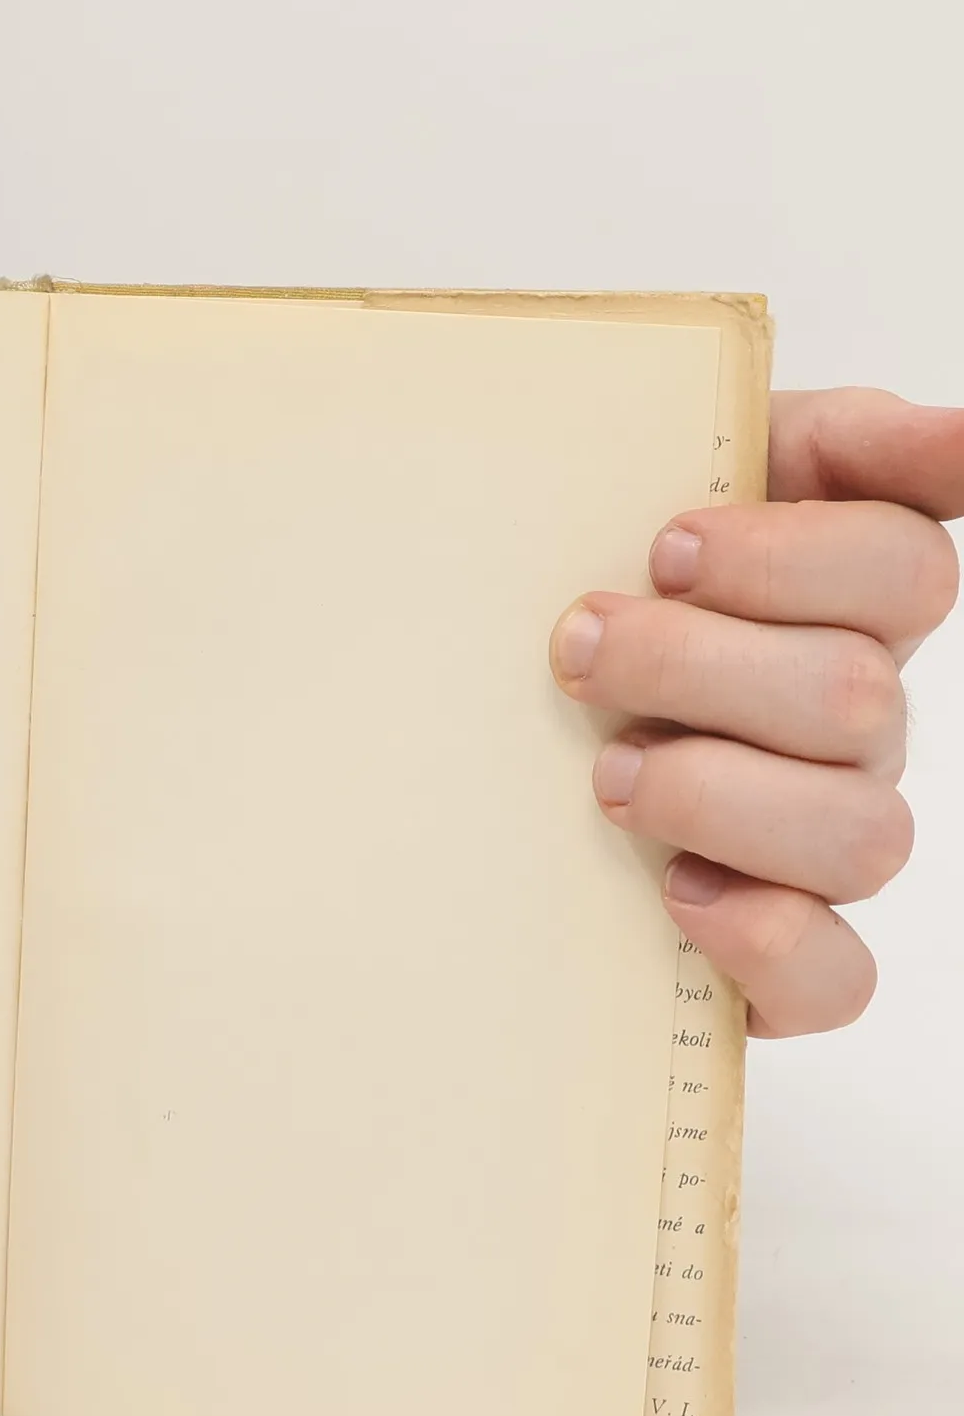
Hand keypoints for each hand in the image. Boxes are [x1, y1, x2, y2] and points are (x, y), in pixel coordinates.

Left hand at [551, 389, 961, 1036]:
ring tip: (606, 775)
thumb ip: (821, 441)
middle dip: (695, 666)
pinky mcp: (782, 956)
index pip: (905, 566)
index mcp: (845, 606)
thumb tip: (961, 437)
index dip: (788, 557)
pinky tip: (678, 893)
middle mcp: (857, 726)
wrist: (499, 734)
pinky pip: (836, 977)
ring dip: (715, 795)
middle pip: (855, 695)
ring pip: (861, 835)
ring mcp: (826, 843)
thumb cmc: (595, 605)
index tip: (664, 544)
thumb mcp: (672, 485)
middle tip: (580, 650)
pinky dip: (764, 939)